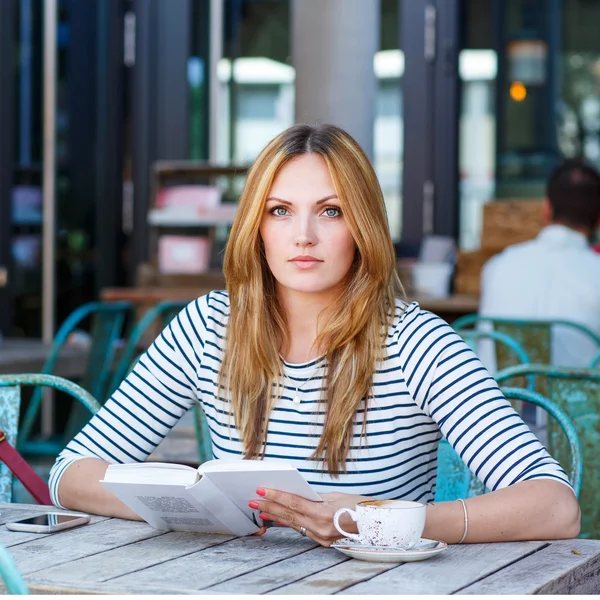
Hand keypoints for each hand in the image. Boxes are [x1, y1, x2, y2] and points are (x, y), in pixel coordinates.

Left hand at [249, 488, 371, 546]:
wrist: (378, 526)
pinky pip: (302, 530)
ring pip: (293, 524)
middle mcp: (321, 528)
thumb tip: (298, 495)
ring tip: (260, 510)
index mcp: (324, 513)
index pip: (294, 503)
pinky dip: (289, 523)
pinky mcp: (323, 543)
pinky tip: (278, 519)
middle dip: (269, 507)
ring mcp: (321, 537)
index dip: (276, 496)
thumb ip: (316, 497)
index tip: (261, 490)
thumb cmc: (360, 506)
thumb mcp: (337, 496)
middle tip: (253, 500)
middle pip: (290, 515)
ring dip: (275, 516)